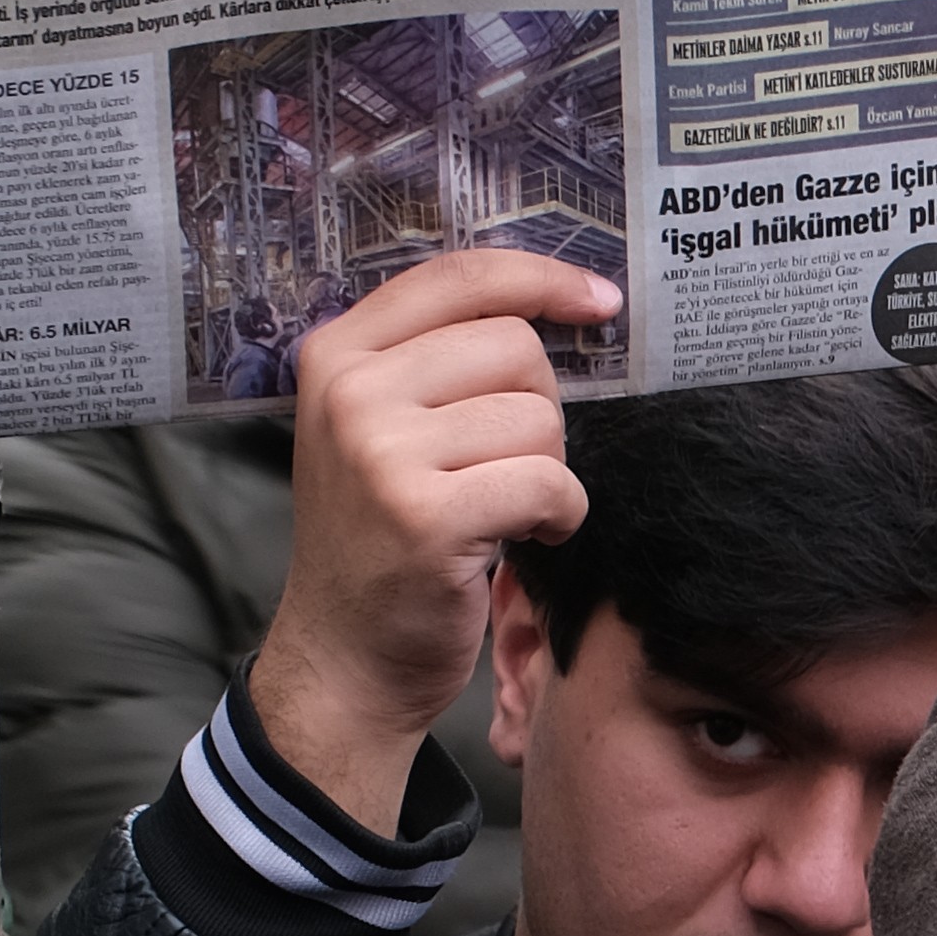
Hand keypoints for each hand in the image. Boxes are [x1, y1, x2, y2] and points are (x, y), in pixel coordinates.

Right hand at [256, 246, 607, 829]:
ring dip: (548, 469)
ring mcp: (382, 453)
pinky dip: (560, 514)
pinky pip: (549, 483)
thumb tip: (558, 304)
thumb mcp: (377, 430)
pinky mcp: (427, 517)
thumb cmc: (380, 539)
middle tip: (507, 465)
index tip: (600, 302)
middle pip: (515, 348)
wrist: (345, 658)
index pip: (460, 277)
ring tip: (505, 508)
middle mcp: (350, 392)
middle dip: (539, 409)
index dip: (543, 280)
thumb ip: (437, 361)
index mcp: (336, 353)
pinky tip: (526, 536)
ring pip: (539, 418)